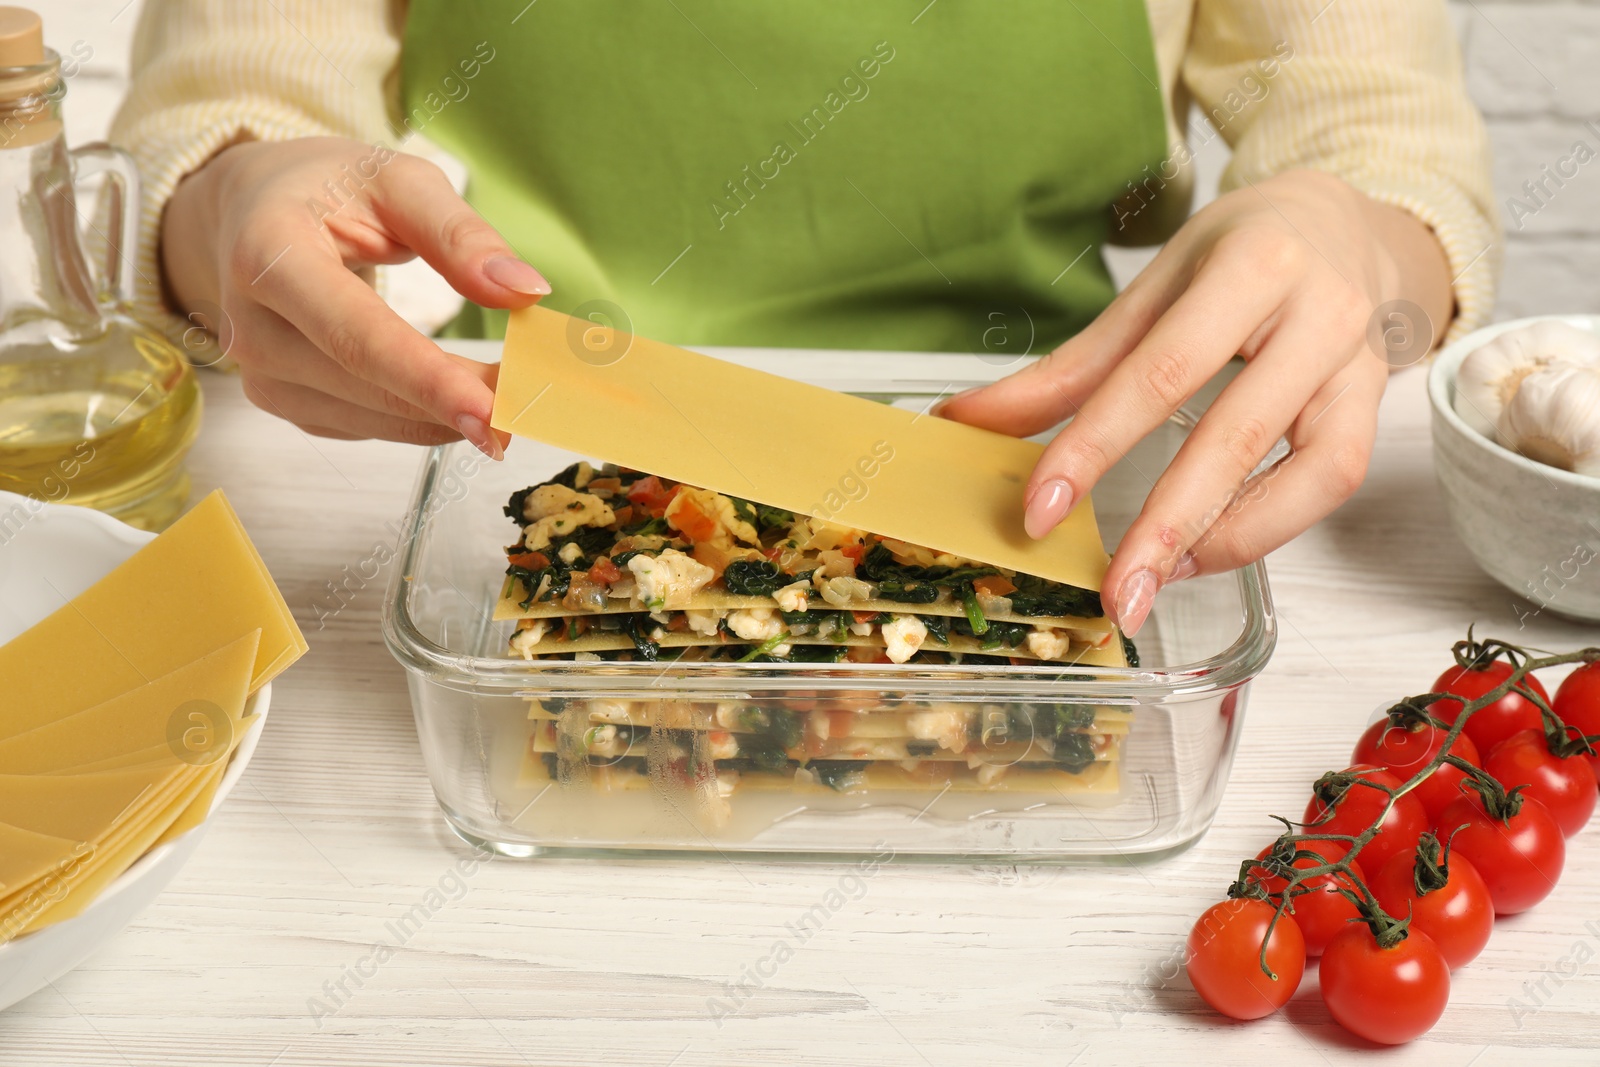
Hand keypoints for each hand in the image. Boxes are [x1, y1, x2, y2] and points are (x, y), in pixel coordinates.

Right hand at [160, 136, 549, 455]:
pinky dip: (420, 418)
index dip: (427, 379)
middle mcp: (250, 323)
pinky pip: (364, 425)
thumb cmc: (330, 187)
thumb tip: (525, 291)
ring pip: (370, 417)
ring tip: (508, 399)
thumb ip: (460, 235)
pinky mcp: (281, 400)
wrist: (250, 210)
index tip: (492, 410)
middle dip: (454, 402)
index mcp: (267, 253)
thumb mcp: (399, 181)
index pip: (355, 333)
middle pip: (365, 384)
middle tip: (531, 404)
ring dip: (445, 417)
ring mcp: (260, 372)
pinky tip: (460, 403)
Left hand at [937, 170, 1452, 634]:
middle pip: (1236, 433)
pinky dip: (1270, 525)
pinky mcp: (1375, 402)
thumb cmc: (1236, 255)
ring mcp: (1358, 361)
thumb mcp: (1148, 292)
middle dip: (1166, 526)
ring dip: (1227, 540)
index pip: (1162, 371)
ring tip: (1157, 580)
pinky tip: (1208, 551)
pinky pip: (1334, 480)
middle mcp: (1319, 312)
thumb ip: (1066, 368)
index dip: (1095, 446)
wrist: (1340, 222)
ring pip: (1309, 470)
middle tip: (1114, 592)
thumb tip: (965, 422)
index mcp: (1251, 266)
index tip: (1041, 511)